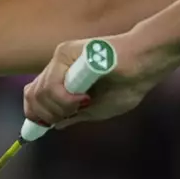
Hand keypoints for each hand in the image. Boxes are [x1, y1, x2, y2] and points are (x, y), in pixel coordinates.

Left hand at [23, 32, 179, 128]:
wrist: (146, 64)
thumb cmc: (128, 85)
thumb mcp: (97, 109)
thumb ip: (74, 116)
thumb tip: (54, 124)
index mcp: (63, 79)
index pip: (33, 97)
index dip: (35, 114)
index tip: (46, 125)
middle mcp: (57, 68)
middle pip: (33, 97)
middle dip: (47, 115)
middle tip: (71, 113)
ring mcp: (60, 60)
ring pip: (40, 93)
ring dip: (58, 108)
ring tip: (81, 104)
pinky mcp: (65, 53)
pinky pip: (52, 85)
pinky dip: (63, 99)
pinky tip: (81, 98)